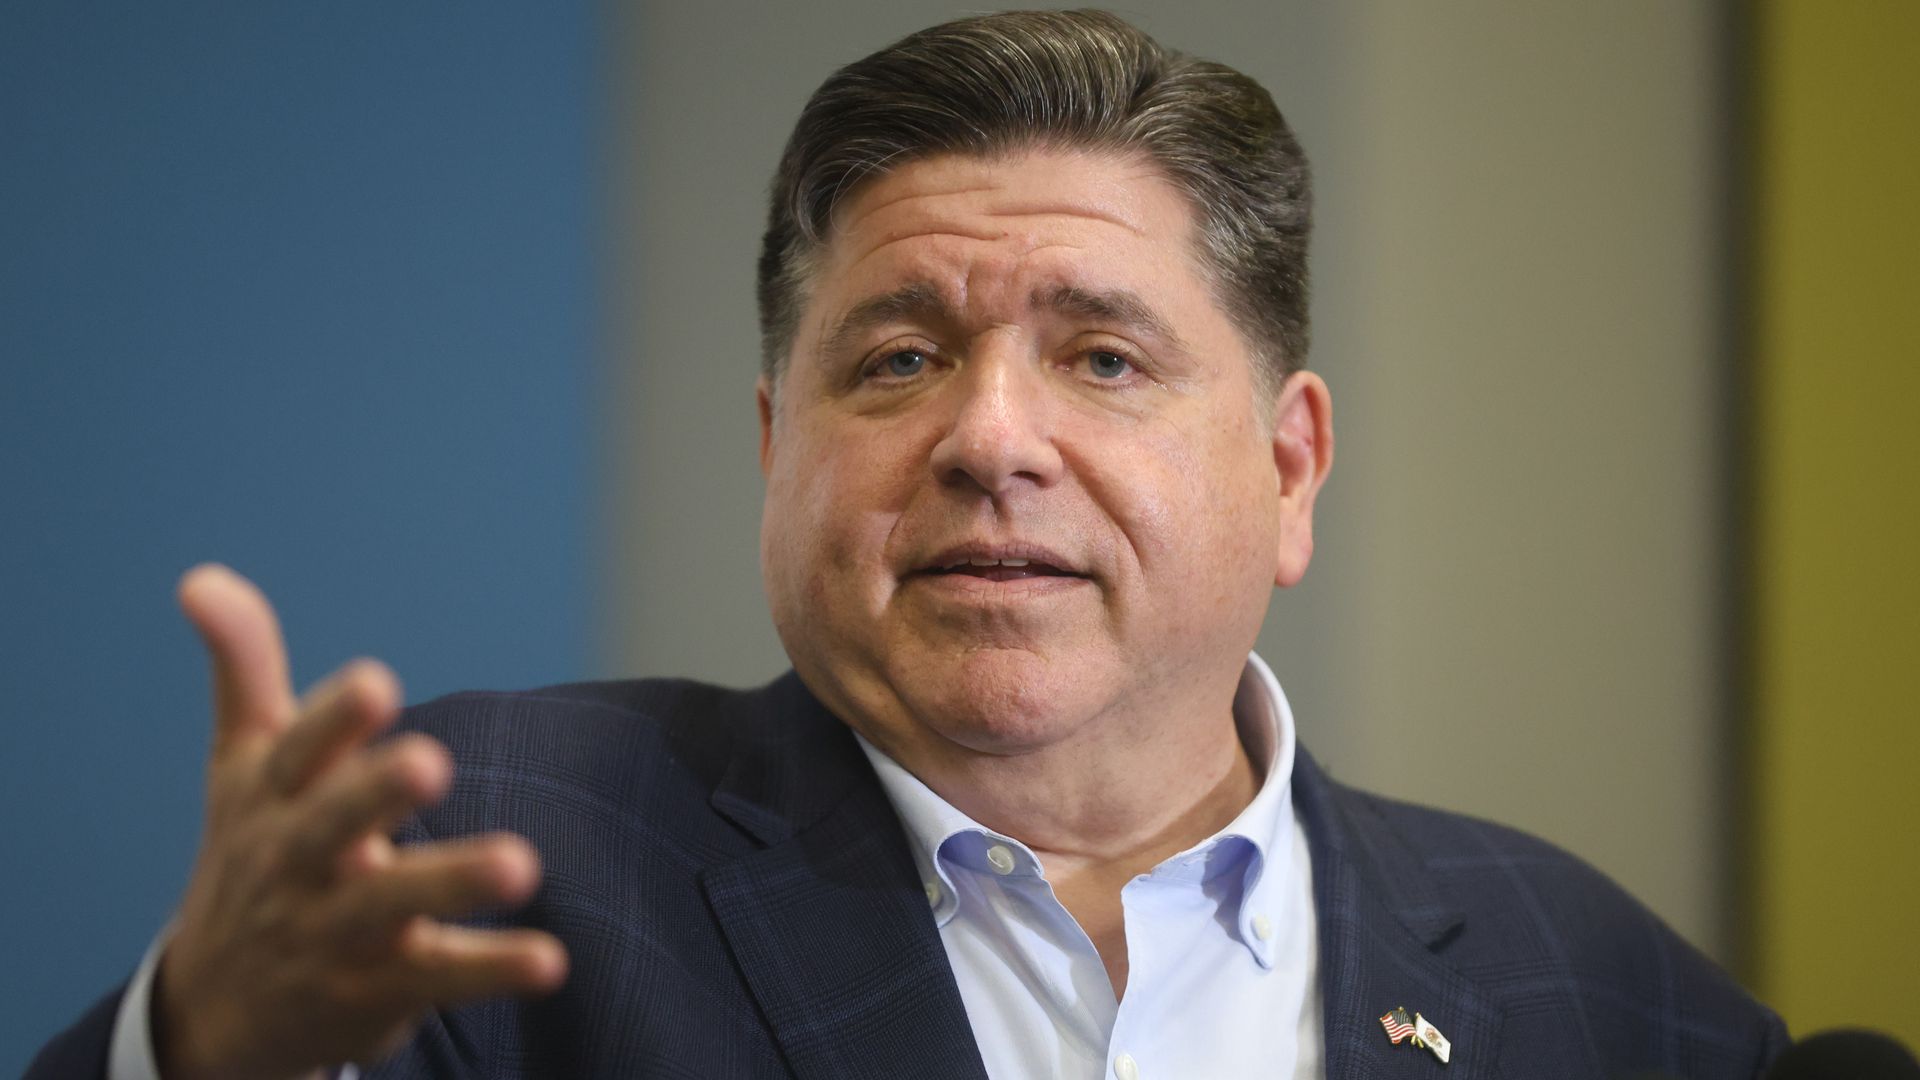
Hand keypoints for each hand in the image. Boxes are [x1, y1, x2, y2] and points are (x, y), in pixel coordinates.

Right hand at [153, 565, 567, 1079]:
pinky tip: (550, 960)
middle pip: (332, 825)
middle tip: (430, 762)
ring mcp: (335, 930)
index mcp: (272, 799)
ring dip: (453, 880)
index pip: (295, 754)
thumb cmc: (254, 851)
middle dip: (374, 793)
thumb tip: (201, 577)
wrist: (216, 1008)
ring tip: (520, 862)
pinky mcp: (377, 989)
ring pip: (391, 903)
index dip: (331, 722)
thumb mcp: (242, 764)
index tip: (374, 682)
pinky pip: (439, 975)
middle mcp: (297, 862)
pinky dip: (492, 968)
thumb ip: (244, 668)